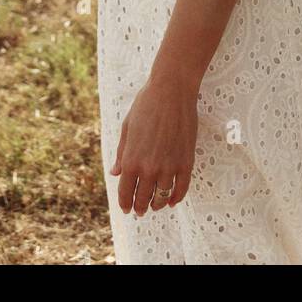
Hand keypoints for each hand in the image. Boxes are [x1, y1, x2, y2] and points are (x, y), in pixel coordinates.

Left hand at [111, 69, 198, 215]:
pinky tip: (172, 200)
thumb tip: (115, 173)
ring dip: (157, 204)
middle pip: (143, 199)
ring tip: (155, 206)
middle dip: (140, 207)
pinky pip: (181, 189)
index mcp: (132, 160)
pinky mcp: (186, 162)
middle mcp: (149, 168)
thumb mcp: (127, 128)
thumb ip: (122, 153)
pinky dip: (176, 198)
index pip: (125, 192)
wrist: (171, 91)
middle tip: (140, 211)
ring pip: (162, 197)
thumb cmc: (146, 105)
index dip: (124, 203)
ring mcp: (169, 167)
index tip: (126, 208)